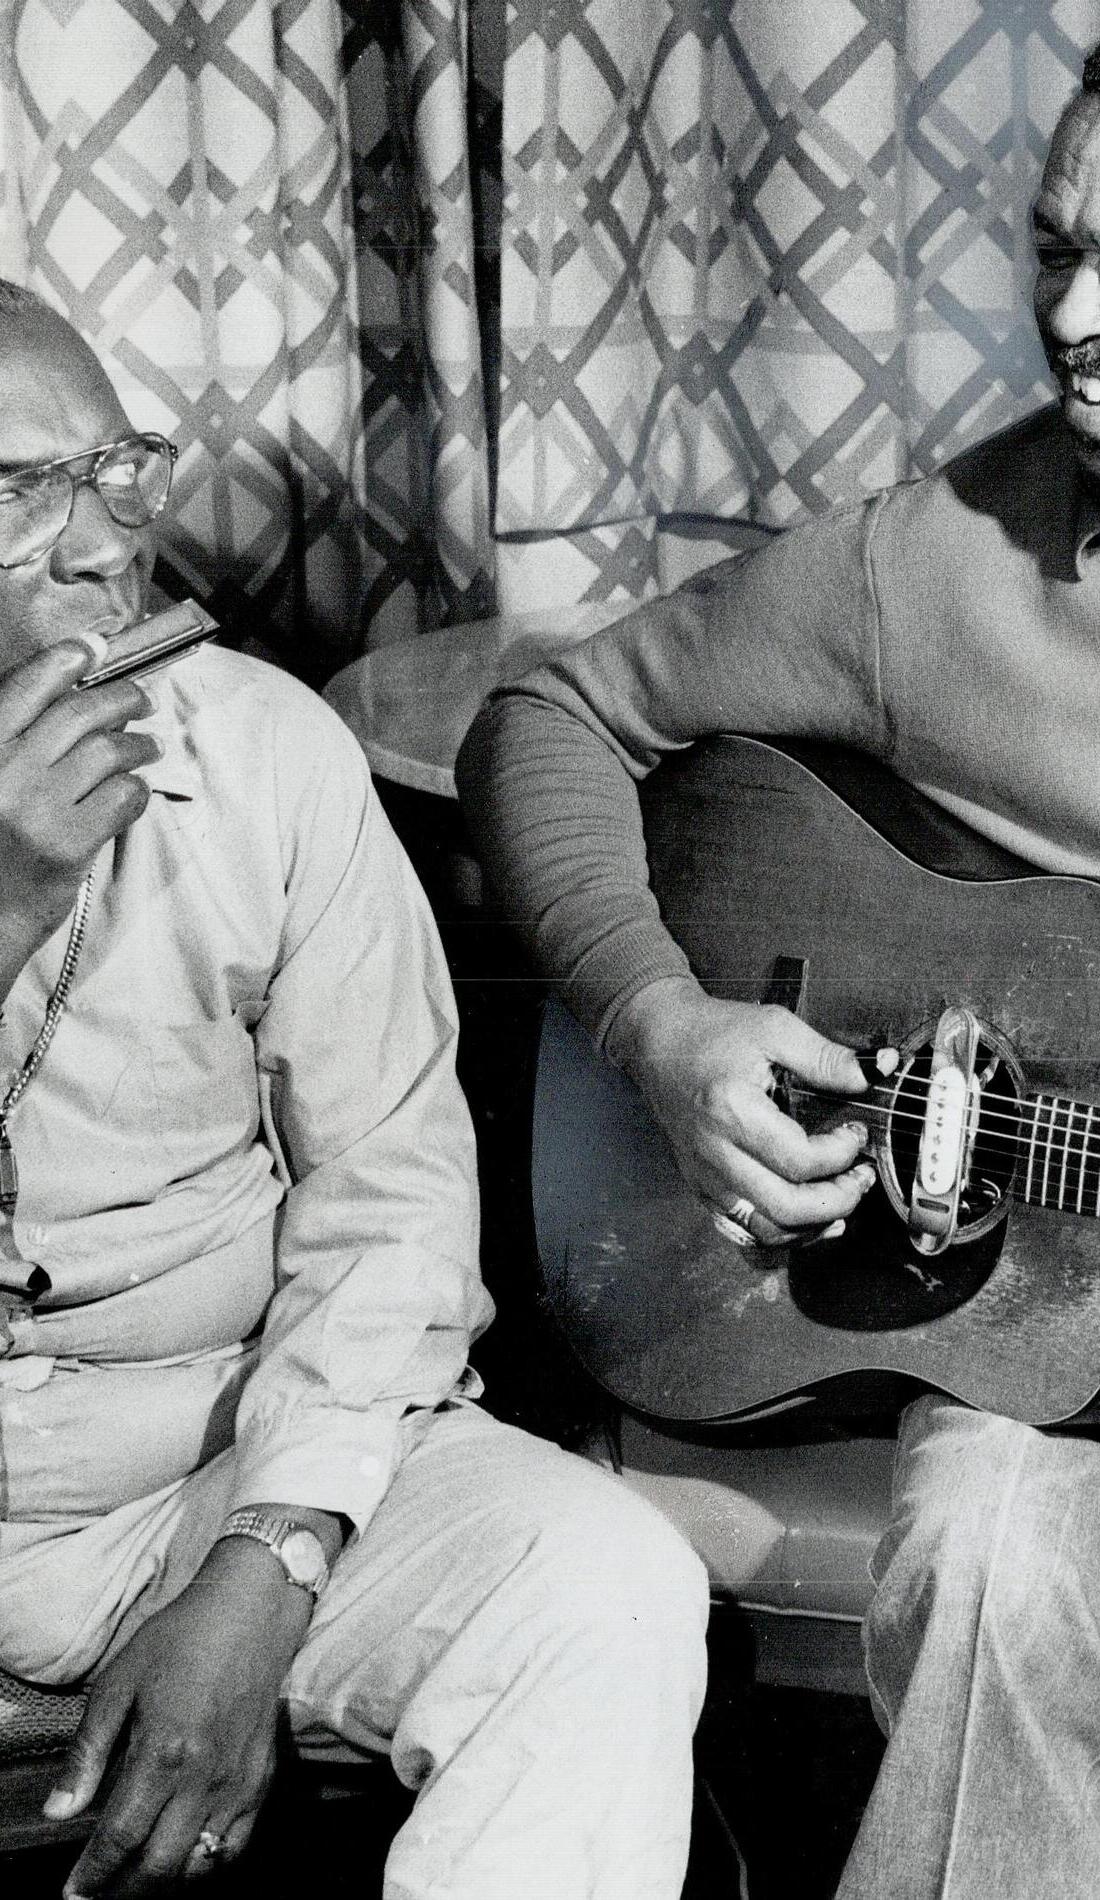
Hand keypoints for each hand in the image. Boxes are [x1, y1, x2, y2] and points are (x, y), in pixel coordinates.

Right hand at [0, 638, 159, 984]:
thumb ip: (18, 740)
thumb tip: (78, 693)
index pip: (27, 684)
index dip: (68, 657)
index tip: (95, 647)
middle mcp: (3, 771)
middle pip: (78, 711)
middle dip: (121, 696)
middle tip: (142, 699)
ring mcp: (36, 808)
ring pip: (108, 750)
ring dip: (138, 744)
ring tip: (149, 747)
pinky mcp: (67, 844)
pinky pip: (123, 796)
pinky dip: (137, 788)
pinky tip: (135, 791)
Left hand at [47, 1539, 312, 1898]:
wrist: (249, 1614)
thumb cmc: (178, 1641)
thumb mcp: (118, 1685)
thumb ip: (88, 1753)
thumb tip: (58, 1812)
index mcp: (162, 1752)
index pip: (119, 1839)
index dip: (91, 1876)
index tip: (71, 1894)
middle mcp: (203, 1779)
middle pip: (158, 1868)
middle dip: (121, 1892)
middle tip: (98, 1894)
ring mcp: (237, 1784)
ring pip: (197, 1867)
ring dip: (161, 1886)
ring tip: (134, 1882)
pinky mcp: (261, 1782)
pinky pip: (234, 1848)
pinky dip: (205, 1868)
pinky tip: (183, 1862)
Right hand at [607, 978, 876, 1245]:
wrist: (656, 1041)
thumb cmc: (712, 1033)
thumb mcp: (774, 1028)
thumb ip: (827, 1057)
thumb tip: (879, 1072)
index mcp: (734, 1112)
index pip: (801, 1160)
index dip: (843, 1154)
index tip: (857, 1134)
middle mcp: (716, 1153)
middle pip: (787, 1208)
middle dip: (839, 1200)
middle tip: (860, 1176)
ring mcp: (705, 1176)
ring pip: (766, 1230)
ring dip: (813, 1226)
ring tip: (840, 1200)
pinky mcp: (700, 1186)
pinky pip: (742, 1231)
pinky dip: (780, 1233)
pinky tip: (805, 1220)